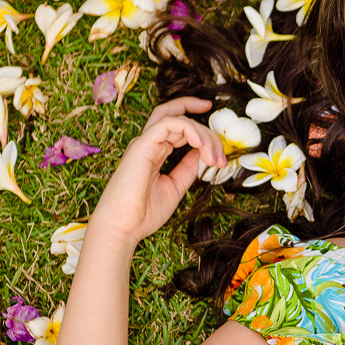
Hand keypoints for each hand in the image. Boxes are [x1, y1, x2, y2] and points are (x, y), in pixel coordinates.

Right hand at [88, 97, 227, 248]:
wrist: (123, 227)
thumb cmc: (143, 213)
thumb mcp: (176, 186)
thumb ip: (188, 168)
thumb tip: (203, 154)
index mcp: (155, 152)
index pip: (179, 127)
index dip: (201, 127)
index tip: (221, 139)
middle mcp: (149, 144)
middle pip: (179, 117)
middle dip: (207, 130)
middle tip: (222, 155)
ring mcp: (145, 143)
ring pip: (177, 118)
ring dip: (202, 134)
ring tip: (214, 158)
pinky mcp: (142, 145)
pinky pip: (168, 123)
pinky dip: (189, 129)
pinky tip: (201, 145)